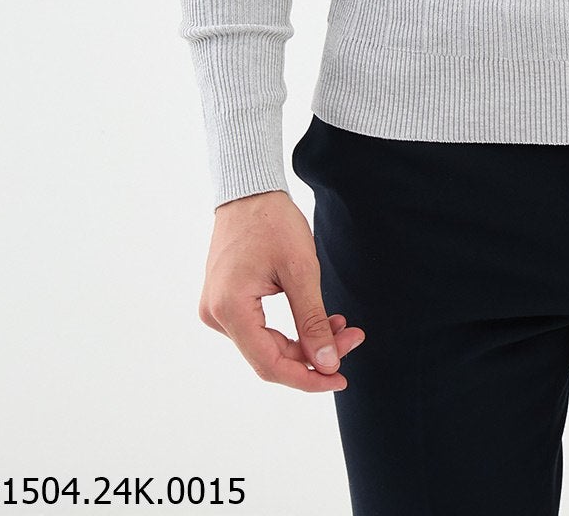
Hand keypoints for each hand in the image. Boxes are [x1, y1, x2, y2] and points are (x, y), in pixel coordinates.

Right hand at [199, 190, 365, 390]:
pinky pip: (258, 329)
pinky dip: (289, 328)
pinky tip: (317, 319)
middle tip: (352, 338)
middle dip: (313, 355)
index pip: (270, 365)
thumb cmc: (274, 222)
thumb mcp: (301, 270)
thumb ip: (313, 321)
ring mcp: (217, 309)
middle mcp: (216, 315)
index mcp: (230, 309)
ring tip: (340, 325)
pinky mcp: (224, 301)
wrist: (250, 190)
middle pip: (269, 357)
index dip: (307, 378)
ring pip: (265, 345)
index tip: (340, 377)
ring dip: (304, 341)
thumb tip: (327, 363)